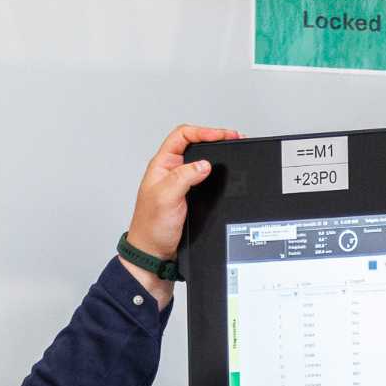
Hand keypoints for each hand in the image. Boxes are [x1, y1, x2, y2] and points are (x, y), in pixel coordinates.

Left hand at [121, 124, 239, 301]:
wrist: (154, 253)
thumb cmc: (151, 228)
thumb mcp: (166, 198)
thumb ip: (184, 177)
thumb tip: (204, 164)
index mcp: (161, 165)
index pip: (182, 136)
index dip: (204, 132)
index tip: (224, 136)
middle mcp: (170, 171)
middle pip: (194, 144)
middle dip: (214, 138)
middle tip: (234, 138)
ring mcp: (180, 183)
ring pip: (200, 160)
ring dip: (216, 154)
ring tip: (232, 149)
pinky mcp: (189, 196)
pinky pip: (204, 178)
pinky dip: (216, 172)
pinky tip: (224, 173)